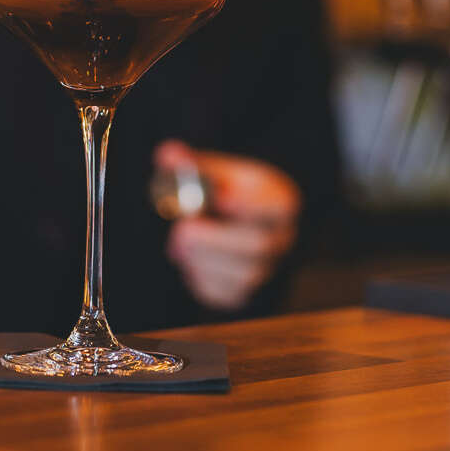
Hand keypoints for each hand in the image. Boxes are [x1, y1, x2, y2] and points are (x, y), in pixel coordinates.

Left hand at [157, 140, 300, 311]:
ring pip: (240, 274)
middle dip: (215, 239)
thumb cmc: (225, 193)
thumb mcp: (215, 172)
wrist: (231, 225)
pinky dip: (197, 275)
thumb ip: (192, 165)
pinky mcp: (241, 294)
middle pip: (260, 245)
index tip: (219, 197)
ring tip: (179, 239)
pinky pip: (222, 293)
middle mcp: (281, 239)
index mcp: (280, 202)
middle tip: (182, 229)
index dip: (249, 204)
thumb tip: (168, 155)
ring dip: (202, 258)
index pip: (280, 206)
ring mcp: (265, 270)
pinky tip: (188, 256)